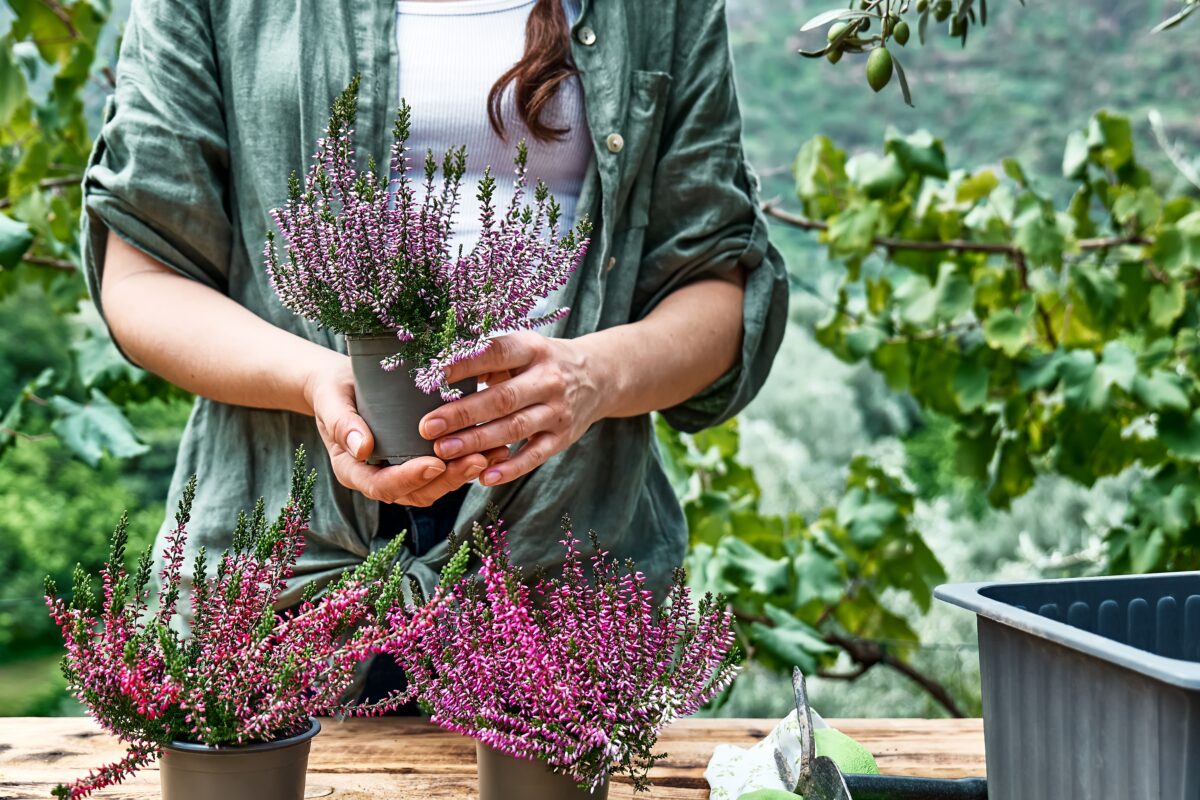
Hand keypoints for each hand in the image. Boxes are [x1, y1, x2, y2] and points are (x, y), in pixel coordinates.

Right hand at [305, 356, 509, 506]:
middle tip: (477, 459)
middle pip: (416, 492)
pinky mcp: (417, 462)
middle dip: (448, 478)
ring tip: (494, 454)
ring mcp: (400, 473)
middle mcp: (378, 478)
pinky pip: (444, 470)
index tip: (435, 463)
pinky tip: (495, 447)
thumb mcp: (331, 400)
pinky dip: (467, 462)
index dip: (410, 478)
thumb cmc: (333, 391)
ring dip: (464, 473)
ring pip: (435, 486)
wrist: (341, 384)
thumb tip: (361, 448)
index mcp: (353, 470)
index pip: (383, 486)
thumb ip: (342, 423)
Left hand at [418, 332, 610, 486]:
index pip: (496, 354)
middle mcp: (548, 380)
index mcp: (532, 349)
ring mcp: (557, 411)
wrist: (598, 376)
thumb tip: (439, 370)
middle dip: (463, 413)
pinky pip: (535, 456)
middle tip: (428, 426)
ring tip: (444, 450)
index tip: (433, 376)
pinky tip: (484, 477)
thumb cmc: (543, 361)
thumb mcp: (523, 347)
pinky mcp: (563, 437)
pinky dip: (510, 468)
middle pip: (502, 398)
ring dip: (478, 441)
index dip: (465, 365)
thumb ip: (489, 358)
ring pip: (515, 428)